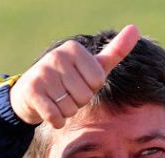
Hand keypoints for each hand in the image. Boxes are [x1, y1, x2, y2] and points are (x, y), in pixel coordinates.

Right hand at [10, 24, 140, 128]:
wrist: (29, 94)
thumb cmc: (67, 80)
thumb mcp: (92, 65)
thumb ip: (115, 51)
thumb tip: (135, 29)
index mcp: (74, 49)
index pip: (97, 81)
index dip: (90, 89)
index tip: (77, 83)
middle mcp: (57, 56)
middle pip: (84, 95)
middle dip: (77, 101)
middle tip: (64, 93)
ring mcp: (42, 73)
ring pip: (70, 107)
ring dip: (66, 111)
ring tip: (56, 100)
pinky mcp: (32, 91)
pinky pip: (55, 116)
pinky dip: (55, 120)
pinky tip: (48, 111)